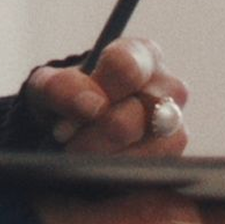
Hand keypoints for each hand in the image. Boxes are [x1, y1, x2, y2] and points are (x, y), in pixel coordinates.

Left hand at [23, 37, 187, 156]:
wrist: (74, 128)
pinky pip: (154, 166)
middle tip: (71, 139)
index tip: (82, 108)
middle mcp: (167, 84)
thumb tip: (93, 104)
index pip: (126, 65)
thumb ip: (61, 86)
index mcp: (140, 54)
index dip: (100, 88)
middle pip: (140, 108)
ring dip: (110, 153)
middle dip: (100, 129)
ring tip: (81, 152)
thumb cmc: (67, 97)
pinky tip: (101, 165)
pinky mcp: (175, 154)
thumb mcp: (49, 85)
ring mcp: (175, 122)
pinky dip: (122, 169)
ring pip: (151, 142)